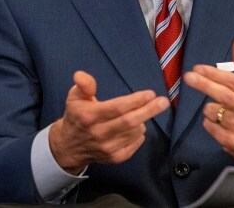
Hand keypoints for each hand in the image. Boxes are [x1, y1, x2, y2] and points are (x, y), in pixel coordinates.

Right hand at [48, 70, 169, 173]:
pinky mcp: (115, 158)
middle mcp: (99, 133)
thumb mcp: (75, 97)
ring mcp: (107, 148)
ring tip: (140, 112)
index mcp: (89, 116)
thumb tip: (81, 75)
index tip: (150, 93)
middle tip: (163, 102)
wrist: (69, 146)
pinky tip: (135, 126)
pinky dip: (139, 133)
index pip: (116, 108)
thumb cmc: (77, 116)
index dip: (135, 101)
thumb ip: (83, 85)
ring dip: (142, 120)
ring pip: (134, 132)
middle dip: (149, 110)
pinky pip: (135, 143)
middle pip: (129, 122)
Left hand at [183, 39, 233, 167]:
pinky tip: (219, 121)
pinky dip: (209, 122)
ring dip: (208, 107)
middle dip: (203, 85)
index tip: (197, 67)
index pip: (232, 81)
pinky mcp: (232, 142)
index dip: (213, 73)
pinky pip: (210, 127)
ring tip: (217, 107)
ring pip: (213, 112)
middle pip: (222, 95)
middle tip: (188, 76)